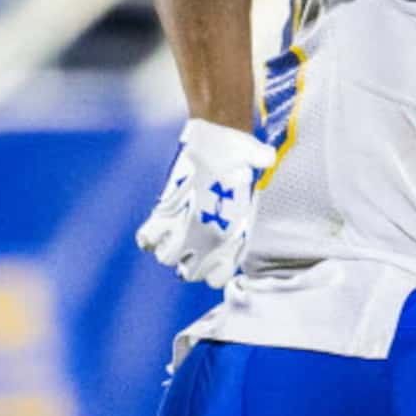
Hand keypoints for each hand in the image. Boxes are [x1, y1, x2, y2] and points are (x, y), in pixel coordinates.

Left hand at [135, 118, 274, 289]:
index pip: (220, 276)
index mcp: (231, 236)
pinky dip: (147, 237)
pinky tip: (155, 223)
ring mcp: (181, 231)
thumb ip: (257, 157)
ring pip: (167, 258)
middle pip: (190, 272)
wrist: (211, 140)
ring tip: (172, 229)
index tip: (214, 255)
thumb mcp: (248, 153)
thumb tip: (267, 157)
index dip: (215, 271)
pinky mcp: (161, 217)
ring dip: (167, 249)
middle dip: (188, 261)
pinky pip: (147, 240)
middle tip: (190, 239)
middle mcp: (205, 239)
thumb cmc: (232, 150)